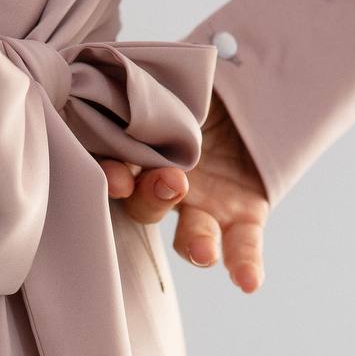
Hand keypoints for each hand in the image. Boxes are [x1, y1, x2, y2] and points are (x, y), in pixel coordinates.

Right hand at [99, 91, 270, 293]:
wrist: (255, 78)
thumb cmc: (193, 78)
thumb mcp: (162, 72)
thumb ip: (137, 80)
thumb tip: (100, 73)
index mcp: (139, 152)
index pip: (114, 168)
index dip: (111, 175)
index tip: (115, 177)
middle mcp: (164, 186)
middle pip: (147, 205)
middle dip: (152, 197)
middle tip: (165, 183)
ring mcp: (203, 204)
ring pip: (191, 232)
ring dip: (195, 243)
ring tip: (203, 249)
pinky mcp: (242, 213)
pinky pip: (242, 244)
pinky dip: (244, 263)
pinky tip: (249, 283)